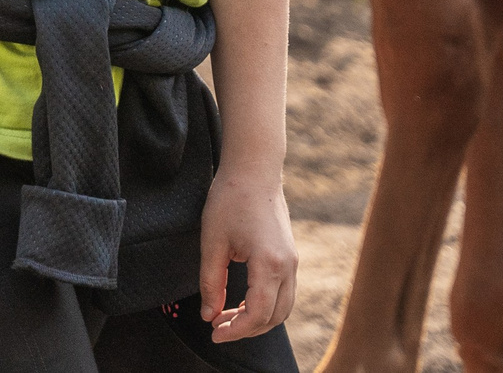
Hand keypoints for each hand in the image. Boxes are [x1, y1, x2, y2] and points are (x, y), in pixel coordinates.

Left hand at [197, 164, 295, 342]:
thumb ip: (211, 282)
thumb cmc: (230, 199)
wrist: (254, 169)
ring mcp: (293, 262)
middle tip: (217, 327)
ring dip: (258, 319)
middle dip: (246, 329)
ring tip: (228, 317)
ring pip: (283, 308)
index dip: (236, 330)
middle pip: (273, 316)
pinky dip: (266, 306)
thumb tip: (209, 314)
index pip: (257, 314)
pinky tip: (242, 302)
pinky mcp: (290, 257)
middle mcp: (287, 266)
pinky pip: (284, 293)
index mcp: (268, 263)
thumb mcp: (212, 241)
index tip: (214, 333)